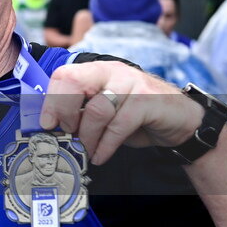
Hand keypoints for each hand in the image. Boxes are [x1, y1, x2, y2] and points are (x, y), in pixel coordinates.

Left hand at [39, 61, 201, 163]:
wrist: (179, 120)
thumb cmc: (135, 115)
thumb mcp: (104, 110)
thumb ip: (81, 112)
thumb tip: (52, 127)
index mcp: (96, 71)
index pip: (64, 75)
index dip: (50, 100)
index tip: (47, 124)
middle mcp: (112, 71)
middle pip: (74, 83)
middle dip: (65, 113)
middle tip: (68, 134)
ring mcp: (131, 83)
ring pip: (97, 109)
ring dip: (87, 137)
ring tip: (87, 151)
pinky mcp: (147, 100)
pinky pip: (119, 125)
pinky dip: (106, 145)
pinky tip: (101, 155)